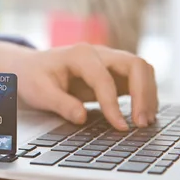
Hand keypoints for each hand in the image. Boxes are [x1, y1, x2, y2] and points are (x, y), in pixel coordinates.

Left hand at [0, 41, 157, 130]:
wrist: (30, 68)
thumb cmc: (33, 77)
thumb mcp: (39, 91)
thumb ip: (60, 103)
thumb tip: (81, 117)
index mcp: (80, 54)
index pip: (104, 78)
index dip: (113, 104)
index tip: (119, 126)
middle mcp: (99, 53)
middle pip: (134, 65)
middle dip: (143, 93)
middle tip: (141, 123)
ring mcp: (108, 62)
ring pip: (141, 70)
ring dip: (149, 94)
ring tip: (146, 122)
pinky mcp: (113, 73)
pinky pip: (138, 80)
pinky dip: (145, 96)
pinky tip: (144, 116)